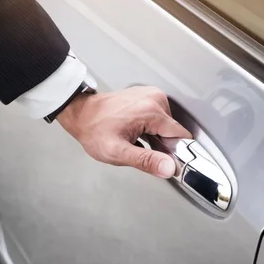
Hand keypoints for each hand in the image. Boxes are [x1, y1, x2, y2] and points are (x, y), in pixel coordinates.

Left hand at [57, 86, 191, 177]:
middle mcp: (155, 99)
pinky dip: (153, 128)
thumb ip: (146, 161)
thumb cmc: (94, 131)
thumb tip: (169, 167)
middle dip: (163, 145)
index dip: (176, 152)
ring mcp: (152, 95)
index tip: (164, 160)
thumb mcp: (118, 153)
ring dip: (158, 137)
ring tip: (138, 139)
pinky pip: (161, 117)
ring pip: (168, 126)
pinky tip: (138, 131)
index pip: (182, 136)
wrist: (81, 114)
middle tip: (141, 149)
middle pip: (174, 131)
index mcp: (151, 111)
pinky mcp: (149, 96)